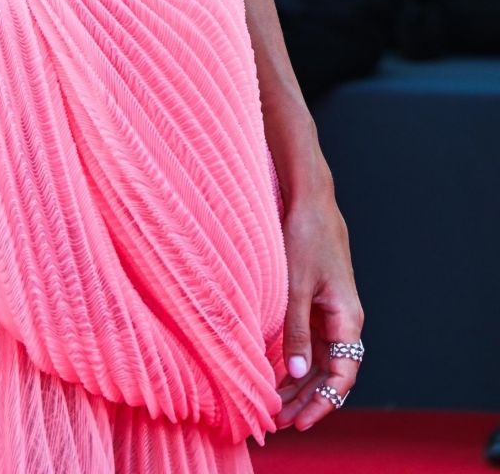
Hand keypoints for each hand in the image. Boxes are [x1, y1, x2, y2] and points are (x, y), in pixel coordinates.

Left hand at [274, 187, 364, 430]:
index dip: (323, 403)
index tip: (301, 423)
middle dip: (307, 400)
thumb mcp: (296, 285)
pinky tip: (277, 374)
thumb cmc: (306, 236)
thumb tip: (298, 372)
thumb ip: (297, 329)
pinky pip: (311, 342)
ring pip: (320, 360)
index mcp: (348, 318)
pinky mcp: (317, 302)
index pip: (342, 376)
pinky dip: (296, 361)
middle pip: (330, 373)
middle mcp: (344, 320)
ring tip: (276, 407)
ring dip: (300, 384)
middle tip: (280, 424)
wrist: (310, 199)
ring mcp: (331, 311)